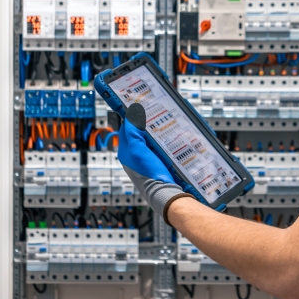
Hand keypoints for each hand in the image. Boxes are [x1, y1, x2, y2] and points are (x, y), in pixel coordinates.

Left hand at [117, 103, 191, 220]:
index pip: (127, 128)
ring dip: (157, 131)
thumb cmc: (149, 173)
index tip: (141, 106)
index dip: (133, 117)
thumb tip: (131, 115)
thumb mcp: (137, 150)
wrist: (165, 192)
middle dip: (147, 123)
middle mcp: (136, 155)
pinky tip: (171, 135)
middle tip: (155, 113)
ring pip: (151, 139)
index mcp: (126, 152)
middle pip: (140, 133)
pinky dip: (165, 139)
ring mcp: (148, 158)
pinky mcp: (160, 161)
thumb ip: (132, 133)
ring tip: (165, 122)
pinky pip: (161, 146)